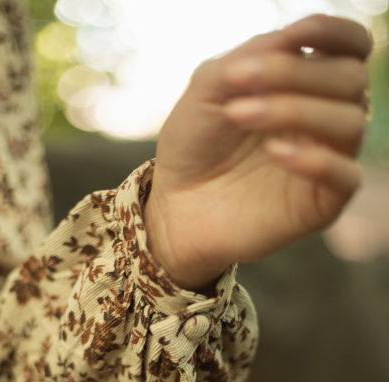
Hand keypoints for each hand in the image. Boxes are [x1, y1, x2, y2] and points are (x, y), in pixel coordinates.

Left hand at [144, 14, 372, 291]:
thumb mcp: (210, 86)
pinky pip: (346, 177)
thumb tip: (295, 41)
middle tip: (238, 80)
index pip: (350, 49)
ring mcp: (326, 162)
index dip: (335, 33)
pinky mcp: (319, 204)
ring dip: (294, 110)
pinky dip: (315, 159)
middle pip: (350, 80)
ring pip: (350, 124)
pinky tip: (274, 151)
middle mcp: (323, 121)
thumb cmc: (193, 144)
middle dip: (295, 73)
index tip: (296, 34)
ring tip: (238, 114)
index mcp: (306, 86)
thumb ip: (252, 57)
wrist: (172, 205)